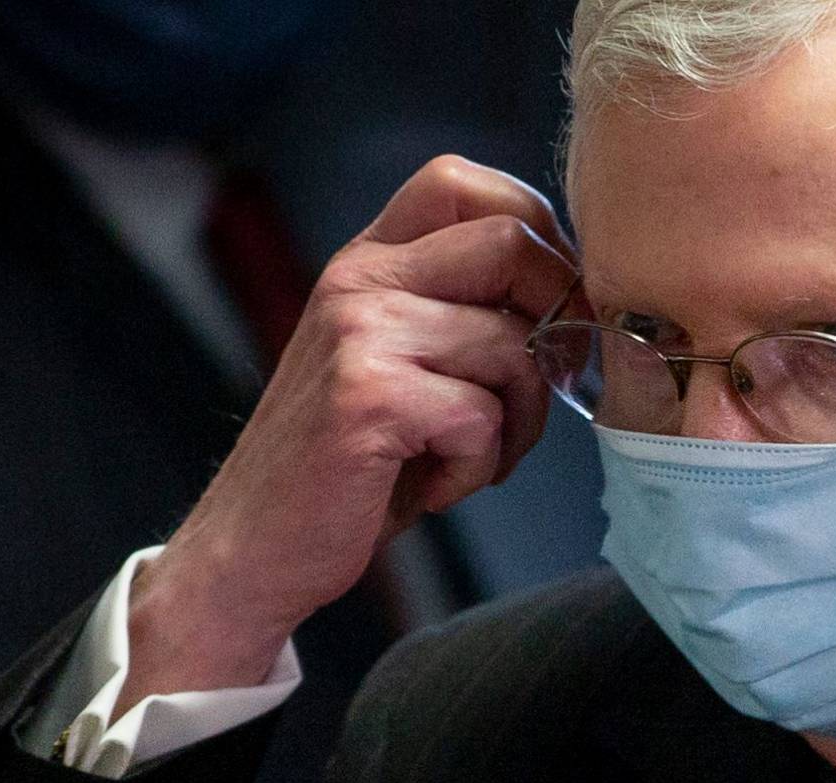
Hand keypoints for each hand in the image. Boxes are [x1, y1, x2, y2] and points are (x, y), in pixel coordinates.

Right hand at [120, 156, 574, 709]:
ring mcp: (359, 332)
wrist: (256, 548)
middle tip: (538, 390)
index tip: (548, 305)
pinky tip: (434, 484)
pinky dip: (479, 467)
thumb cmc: (353, 464)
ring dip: (521, 421)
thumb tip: (579, 294)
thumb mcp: (405, 364)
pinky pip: (483, 416)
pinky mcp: (367, 395)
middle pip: (510, 244)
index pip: (462, 182)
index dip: (535, 232)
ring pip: (513, 346)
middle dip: (556, 322)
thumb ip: (466, 312)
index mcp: (369, 263)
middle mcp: (359, 281)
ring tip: (470, 454)